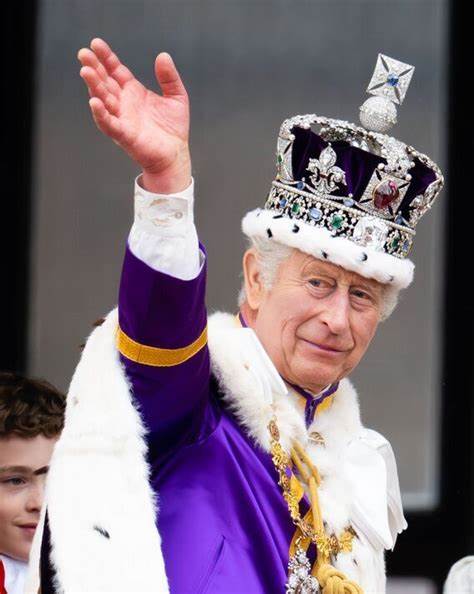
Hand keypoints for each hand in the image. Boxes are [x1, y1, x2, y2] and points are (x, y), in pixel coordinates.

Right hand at [77, 38, 190, 192]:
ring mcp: (122, 119)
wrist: (176, 155)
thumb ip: (169, 77)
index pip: (115, 70)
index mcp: (133, 92)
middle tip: (84, 53)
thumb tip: (163, 55)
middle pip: (105, 82)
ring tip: (86, 71)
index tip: (95, 43)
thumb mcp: (176, 97)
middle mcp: (123, 103)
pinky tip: (94, 102)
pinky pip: (109, 124)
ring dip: (94, 86)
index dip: (106, 57)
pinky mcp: (124, 135)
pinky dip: (101, 114)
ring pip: (103, 100)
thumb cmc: (173, 128)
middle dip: (94, 68)